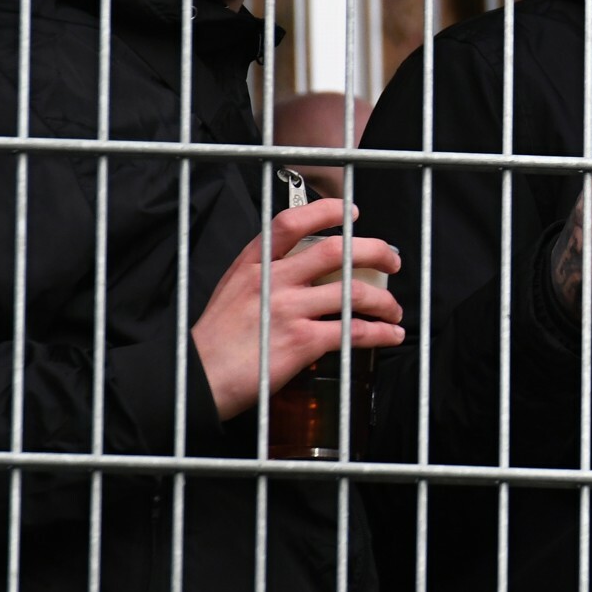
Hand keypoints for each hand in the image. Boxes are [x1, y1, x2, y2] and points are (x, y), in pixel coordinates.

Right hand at [191, 198, 405, 421]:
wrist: (197, 381)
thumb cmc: (214, 342)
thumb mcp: (231, 291)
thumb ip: (265, 275)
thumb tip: (306, 271)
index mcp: (252, 265)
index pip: (291, 222)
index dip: (326, 210)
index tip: (352, 212)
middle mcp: (272, 281)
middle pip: (335, 251)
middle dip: (375, 251)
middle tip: (392, 261)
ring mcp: (288, 309)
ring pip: (352, 292)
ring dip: (384, 301)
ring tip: (394, 310)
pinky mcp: (301, 341)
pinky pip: (353, 331)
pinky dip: (379, 333)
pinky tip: (389, 335)